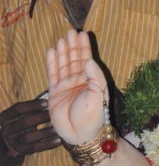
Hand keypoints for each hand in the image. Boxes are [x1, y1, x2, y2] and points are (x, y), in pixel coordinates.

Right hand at [0, 98, 60, 157]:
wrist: (13, 141)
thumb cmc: (23, 121)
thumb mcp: (23, 114)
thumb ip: (33, 107)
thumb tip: (52, 94)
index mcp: (5, 117)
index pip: (18, 108)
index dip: (33, 105)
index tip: (47, 103)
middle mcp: (6, 129)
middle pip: (24, 122)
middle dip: (40, 118)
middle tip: (53, 115)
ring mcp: (12, 141)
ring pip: (28, 137)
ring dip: (44, 132)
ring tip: (56, 129)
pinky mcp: (20, 150)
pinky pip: (34, 148)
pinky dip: (47, 144)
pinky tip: (59, 140)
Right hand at [47, 29, 107, 144]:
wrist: (81, 134)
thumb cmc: (94, 116)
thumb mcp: (99, 94)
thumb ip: (95, 76)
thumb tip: (88, 60)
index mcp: (91, 80)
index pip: (87, 59)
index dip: (84, 47)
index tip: (82, 33)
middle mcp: (79, 81)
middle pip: (74, 59)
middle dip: (72, 45)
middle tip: (70, 31)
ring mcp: (66, 86)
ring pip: (63, 64)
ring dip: (62, 51)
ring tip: (61, 39)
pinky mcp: (55, 92)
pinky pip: (52, 74)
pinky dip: (51, 62)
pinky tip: (51, 51)